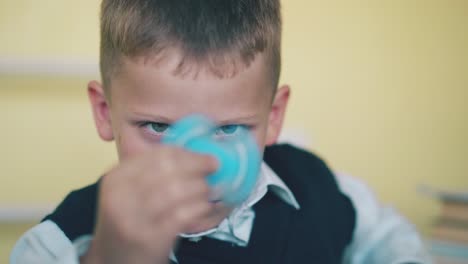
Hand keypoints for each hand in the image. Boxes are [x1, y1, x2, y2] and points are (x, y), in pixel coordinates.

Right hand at [80, 145, 217, 263]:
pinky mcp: (149, 239)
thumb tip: (193, 153)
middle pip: (168, 168)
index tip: (203, 155)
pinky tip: (206, 207)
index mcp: (116, 177)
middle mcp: (120, 195)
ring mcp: (133, 218)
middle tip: (214, 166)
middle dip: (197, 165)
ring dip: (201, 187)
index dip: (186, 153)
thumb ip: (152, 171)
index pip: (157, 154)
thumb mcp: (129, 192)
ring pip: (176, 190)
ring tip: (211, 189)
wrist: (114, 261)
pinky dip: (200, 207)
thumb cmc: (129, 221)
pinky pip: (183, 215)